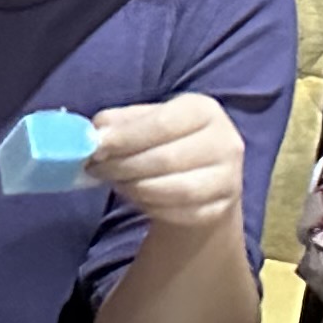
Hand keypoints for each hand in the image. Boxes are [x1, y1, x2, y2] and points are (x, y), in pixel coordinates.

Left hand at [85, 93, 245, 235]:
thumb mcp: (141, 121)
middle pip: (165, 158)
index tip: (95, 147)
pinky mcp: (220, 208)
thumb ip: (116, 123)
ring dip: (134, 187)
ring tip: (114, 181)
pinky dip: (149, 206)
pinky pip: (178, 212)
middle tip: (95, 169)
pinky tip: (135, 196)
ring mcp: (228, 178)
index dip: (125, 137)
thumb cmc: (163, 141)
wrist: (198, 178)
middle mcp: (224, 141)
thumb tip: (95, 135)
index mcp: (203, 110)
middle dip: (122, 165)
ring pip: (174, 189)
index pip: (162, 123)